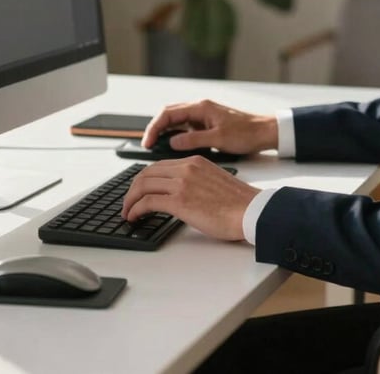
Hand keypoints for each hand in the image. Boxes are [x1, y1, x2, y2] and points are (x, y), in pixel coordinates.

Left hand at [121, 156, 260, 240]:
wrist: (252, 211)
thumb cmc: (239, 203)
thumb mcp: (213, 181)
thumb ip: (196, 181)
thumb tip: (182, 194)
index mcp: (195, 162)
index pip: (160, 166)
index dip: (145, 179)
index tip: (139, 190)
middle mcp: (186, 168)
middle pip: (147, 173)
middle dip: (133, 189)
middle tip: (128, 202)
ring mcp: (182, 183)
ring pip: (143, 185)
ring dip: (130, 200)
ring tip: (128, 212)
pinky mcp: (180, 201)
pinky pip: (148, 201)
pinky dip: (135, 209)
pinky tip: (134, 217)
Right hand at [142, 99, 277, 154]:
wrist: (264, 132)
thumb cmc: (246, 133)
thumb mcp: (219, 138)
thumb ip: (194, 140)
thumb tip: (172, 143)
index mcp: (201, 108)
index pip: (168, 114)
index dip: (154, 127)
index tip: (147, 142)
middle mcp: (199, 109)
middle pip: (168, 115)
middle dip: (155, 129)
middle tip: (147, 145)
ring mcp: (202, 116)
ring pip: (176, 121)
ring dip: (164, 132)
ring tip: (155, 148)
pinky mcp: (206, 124)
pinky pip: (185, 128)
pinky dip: (175, 136)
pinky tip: (173, 147)